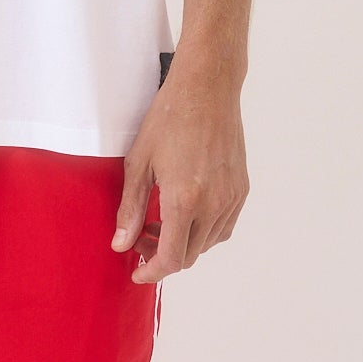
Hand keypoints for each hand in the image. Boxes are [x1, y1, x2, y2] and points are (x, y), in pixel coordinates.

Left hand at [112, 57, 249, 285]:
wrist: (208, 89)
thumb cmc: (169, 118)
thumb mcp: (138, 163)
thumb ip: (130, 208)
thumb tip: (121, 244)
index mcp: (184, 200)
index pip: (170, 258)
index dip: (152, 272)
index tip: (137, 271)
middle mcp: (213, 204)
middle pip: (188, 255)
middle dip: (162, 256)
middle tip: (141, 237)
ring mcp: (231, 197)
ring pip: (207, 243)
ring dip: (183, 243)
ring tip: (160, 221)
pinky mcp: (241, 189)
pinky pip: (223, 226)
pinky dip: (203, 230)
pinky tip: (186, 212)